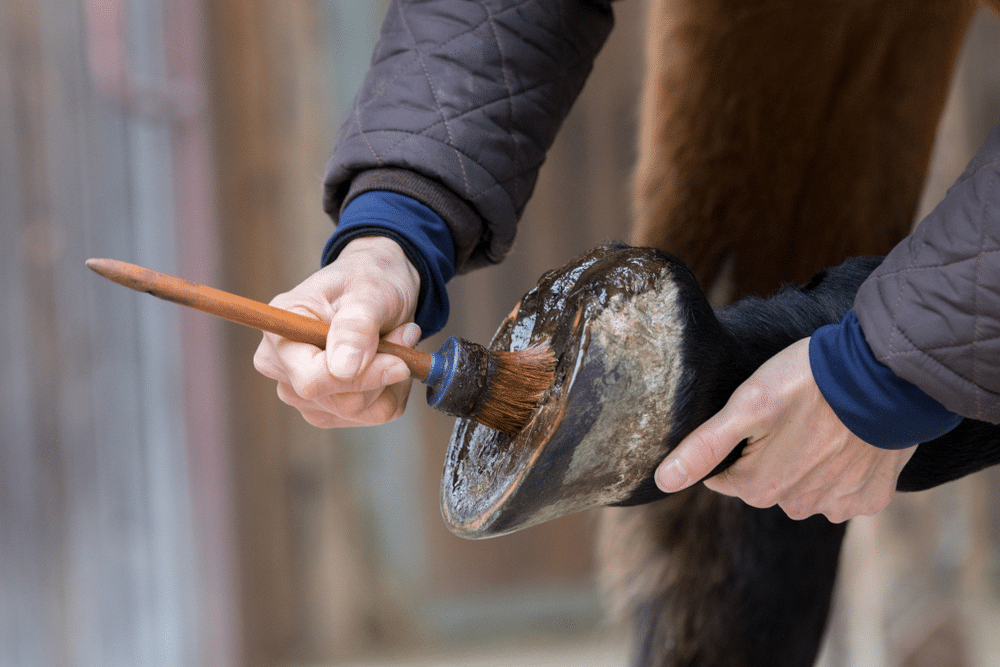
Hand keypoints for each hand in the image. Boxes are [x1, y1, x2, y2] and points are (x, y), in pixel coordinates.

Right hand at [253, 236, 421, 426]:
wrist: (378, 287)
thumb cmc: (368, 279)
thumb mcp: (369, 292)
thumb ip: (356, 327)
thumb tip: (342, 370)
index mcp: (279, 334)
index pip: (311, 380)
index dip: (360, 378)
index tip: (399, 362)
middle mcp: (282, 369)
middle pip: (341, 401)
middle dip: (384, 371)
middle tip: (405, 333)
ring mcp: (303, 394)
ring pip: (361, 411)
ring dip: (392, 378)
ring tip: (397, 339)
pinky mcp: (329, 408)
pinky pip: (375, 414)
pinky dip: (394, 389)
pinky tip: (390, 359)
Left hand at [654, 338, 915, 522]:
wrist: (885, 376)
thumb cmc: (808, 383)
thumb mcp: (746, 407)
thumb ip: (703, 448)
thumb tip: (662, 482)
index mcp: (760, 488)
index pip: (724, 477)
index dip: (734, 445)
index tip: (752, 418)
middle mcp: (797, 506)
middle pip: (764, 482)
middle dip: (768, 454)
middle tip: (788, 415)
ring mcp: (837, 504)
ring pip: (804, 487)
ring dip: (807, 462)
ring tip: (819, 422)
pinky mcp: (872, 497)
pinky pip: (844, 490)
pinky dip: (843, 468)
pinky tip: (848, 439)